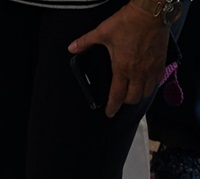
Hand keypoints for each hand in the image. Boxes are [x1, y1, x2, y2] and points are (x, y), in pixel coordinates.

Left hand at [68, 3, 169, 117]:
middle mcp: (138, 71)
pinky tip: (147, 82)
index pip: (117, 96)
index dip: (112, 108)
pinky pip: (158, 79)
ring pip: (147, 91)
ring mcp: (151, 67)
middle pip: (133, 98)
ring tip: (133, 92)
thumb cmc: (129, 20)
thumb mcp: (103, 32)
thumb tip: (72, 48)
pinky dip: (152, 84)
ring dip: (139, 94)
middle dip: (125, 102)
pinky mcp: (161, 60)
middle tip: (120, 99)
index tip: (109, 113)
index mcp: (122, 68)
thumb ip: (86, 42)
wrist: (152, 10)